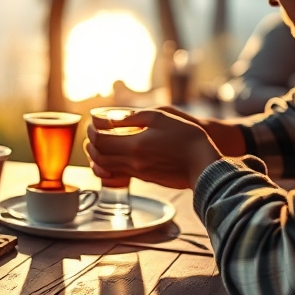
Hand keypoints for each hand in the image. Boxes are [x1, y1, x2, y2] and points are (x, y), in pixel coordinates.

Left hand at [85, 108, 220, 189]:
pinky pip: (118, 172)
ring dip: (97, 155)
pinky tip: (114, 154)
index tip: (93, 123)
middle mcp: (132, 162)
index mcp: (134, 146)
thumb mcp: (160, 116)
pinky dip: (109, 164)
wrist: (204, 163)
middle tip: (92, 132)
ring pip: (105, 167)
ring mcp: (138, 172)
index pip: (99, 140)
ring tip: (100, 143)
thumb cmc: (186, 136)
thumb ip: (132, 117)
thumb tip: (110, 118)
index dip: (91, 131)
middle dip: (90, 143)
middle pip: (98, 156)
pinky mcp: (144, 178)